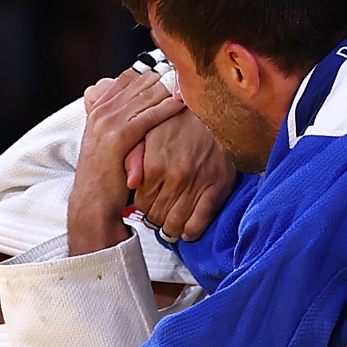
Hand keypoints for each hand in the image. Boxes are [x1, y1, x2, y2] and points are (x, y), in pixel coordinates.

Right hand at [69, 71, 182, 255]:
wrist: (93, 200)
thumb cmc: (107, 175)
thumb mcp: (109, 142)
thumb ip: (120, 122)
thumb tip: (142, 108)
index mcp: (99, 108)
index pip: (127, 78)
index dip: (151, 72)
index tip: (173, 70)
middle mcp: (102, 110)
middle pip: (137, 82)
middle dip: (163, 76)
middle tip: (186, 71)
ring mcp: (108, 122)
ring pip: (144, 95)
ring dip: (168, 87)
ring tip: (189, 82)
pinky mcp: (119, 136)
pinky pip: (148, 115)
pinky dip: (166, 107)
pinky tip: (182, 103)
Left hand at [127, 108, 235, 241]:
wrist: (215, 114)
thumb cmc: (180, 122)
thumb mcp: (149, 133)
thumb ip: (135, 157)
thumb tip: (130, 182)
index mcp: (155, 164)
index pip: (141, 202)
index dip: (143, 207)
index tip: (147, 206)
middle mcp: (174, 177)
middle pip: (157, 215)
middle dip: (155, 220)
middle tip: (158, 218)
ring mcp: (196, 184)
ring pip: (177, 221)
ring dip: (171, 229)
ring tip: (170, 227)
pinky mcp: (216, 188)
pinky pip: (201, 219)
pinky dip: (192, 230)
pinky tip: (187, 232)